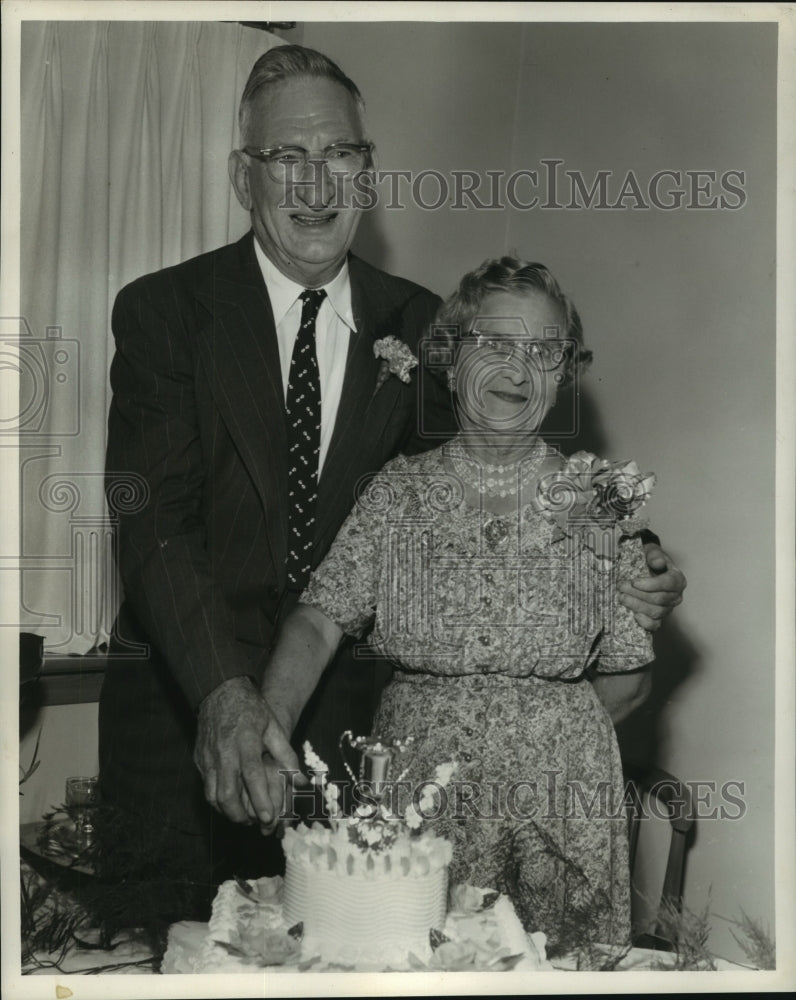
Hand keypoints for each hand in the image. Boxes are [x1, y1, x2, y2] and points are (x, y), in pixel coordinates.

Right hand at [194, 676, 302, 832]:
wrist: (220, 690)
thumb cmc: (251, 709)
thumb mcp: (274, 726)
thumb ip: (287, 755)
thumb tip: (302, 781)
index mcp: (246, 742)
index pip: (252, 777)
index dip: (260, 800)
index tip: (268, 818)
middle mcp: (224, 752)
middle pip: (227, 794)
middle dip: (240, 815)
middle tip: (254, 823)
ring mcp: (208, 757)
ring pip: (212, 795)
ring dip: (227, 811)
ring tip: (243, 817)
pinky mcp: (199, 759)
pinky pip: (206, 786)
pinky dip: (217, 799)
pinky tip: (229, 802)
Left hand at [619, 543, 685, 631]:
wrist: (645, 568)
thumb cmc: (650, 560)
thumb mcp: (652, 552)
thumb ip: (655, 554)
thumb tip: (658, 562)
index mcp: (677, 579)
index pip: (668, 583)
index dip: (650, 584)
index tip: (634, 582)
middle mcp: (676, 596)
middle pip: (659, 599)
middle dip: (638, 594)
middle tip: (621, 587)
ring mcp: (668, 608)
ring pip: (656, 612)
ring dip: (637, 606)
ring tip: (622, 597)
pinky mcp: (659, 617)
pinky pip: (655, 625)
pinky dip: (645, 622)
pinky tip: (634, 615)